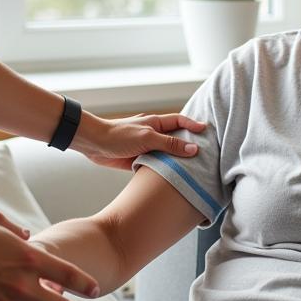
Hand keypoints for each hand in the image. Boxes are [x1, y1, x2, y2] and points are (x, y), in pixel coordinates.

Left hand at [72, 112, 207, 169]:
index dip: (193, 125)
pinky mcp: (138, 160)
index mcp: (155, 123)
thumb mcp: (147, 138)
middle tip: (206, 154)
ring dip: (176, 161)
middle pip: (175, 138)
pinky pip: (155, 165)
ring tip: (194, 170)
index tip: (207, 131)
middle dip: (189, 144)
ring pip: (166, 154)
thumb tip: (193, 148)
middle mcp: (152, 134)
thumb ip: (170, 144)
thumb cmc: (118, 135)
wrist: (93, 144)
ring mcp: (146, 147)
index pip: (179, 121)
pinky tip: (172, 179)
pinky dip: (164, 171)